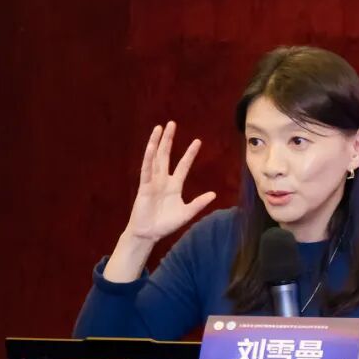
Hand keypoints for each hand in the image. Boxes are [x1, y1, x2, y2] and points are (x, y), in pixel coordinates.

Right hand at [123, 121, 216, 242]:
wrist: (149, 234)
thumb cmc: (165, 224)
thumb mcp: (186, 213)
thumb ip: (198, 203)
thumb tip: (213, 194)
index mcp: (174, 185)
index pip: (183, 165)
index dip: (190, 153)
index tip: (197, 141)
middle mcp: (163, 180)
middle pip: (166, 155)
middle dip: (169, 140)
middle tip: (172, 123)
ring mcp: (152, 182)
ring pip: (155, 158)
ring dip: (158, 142)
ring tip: (160, 128)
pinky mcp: (144, 187)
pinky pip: (146, 170)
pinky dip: (149, 158)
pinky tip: (152, 146)